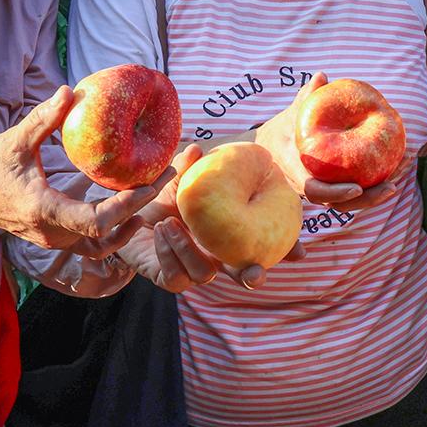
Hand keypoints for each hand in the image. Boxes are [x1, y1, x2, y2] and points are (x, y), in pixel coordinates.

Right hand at [0, 87, 155, 252]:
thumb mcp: (15, 141)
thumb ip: (44, 119)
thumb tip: (69, 91)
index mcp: (45, 210)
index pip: (98, 221)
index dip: (128, 204)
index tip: (150, 181)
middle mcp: (53, 233)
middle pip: (109, 231)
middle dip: (142, 206)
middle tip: (169, 177)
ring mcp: (54, 239)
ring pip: (104, 242)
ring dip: (132, 220)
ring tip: (156, 190)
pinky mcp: (55, 237)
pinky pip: (93, 240)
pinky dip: (116, 225)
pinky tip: (132, 201)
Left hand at [115, 145, 306, 291]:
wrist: (126, 217)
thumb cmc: (159, 197)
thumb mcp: (178, 181)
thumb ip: (190, 168)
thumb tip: (199, 148)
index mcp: (230, 233)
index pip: (263, 242)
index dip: (285, 250)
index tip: (300, 252)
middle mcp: (215, 255)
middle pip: (244, 273)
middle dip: (253, 276)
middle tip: (255, 272)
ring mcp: (193, 269)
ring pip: (204, 275)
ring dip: (189, 250)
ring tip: (171, 223)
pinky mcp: (169, 278)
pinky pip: (177, 277)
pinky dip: (170, 254)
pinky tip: (162, 232)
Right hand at [256, 70, 401, 213]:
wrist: (269, 149)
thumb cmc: (283, 128)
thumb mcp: (292, 112)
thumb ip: (306, 97)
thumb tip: (322, 76)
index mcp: (295, 170)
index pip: (314, 189)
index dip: (336, 192)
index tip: (357, 188)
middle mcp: (307, 186)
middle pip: (338, 204)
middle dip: (367, 200)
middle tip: (391, 187)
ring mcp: (319, 192)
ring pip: (347, 204)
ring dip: (374, 197)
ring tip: (397, 181)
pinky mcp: (330, 190)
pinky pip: (351, 196)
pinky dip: (372, 188)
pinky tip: (393, 173)